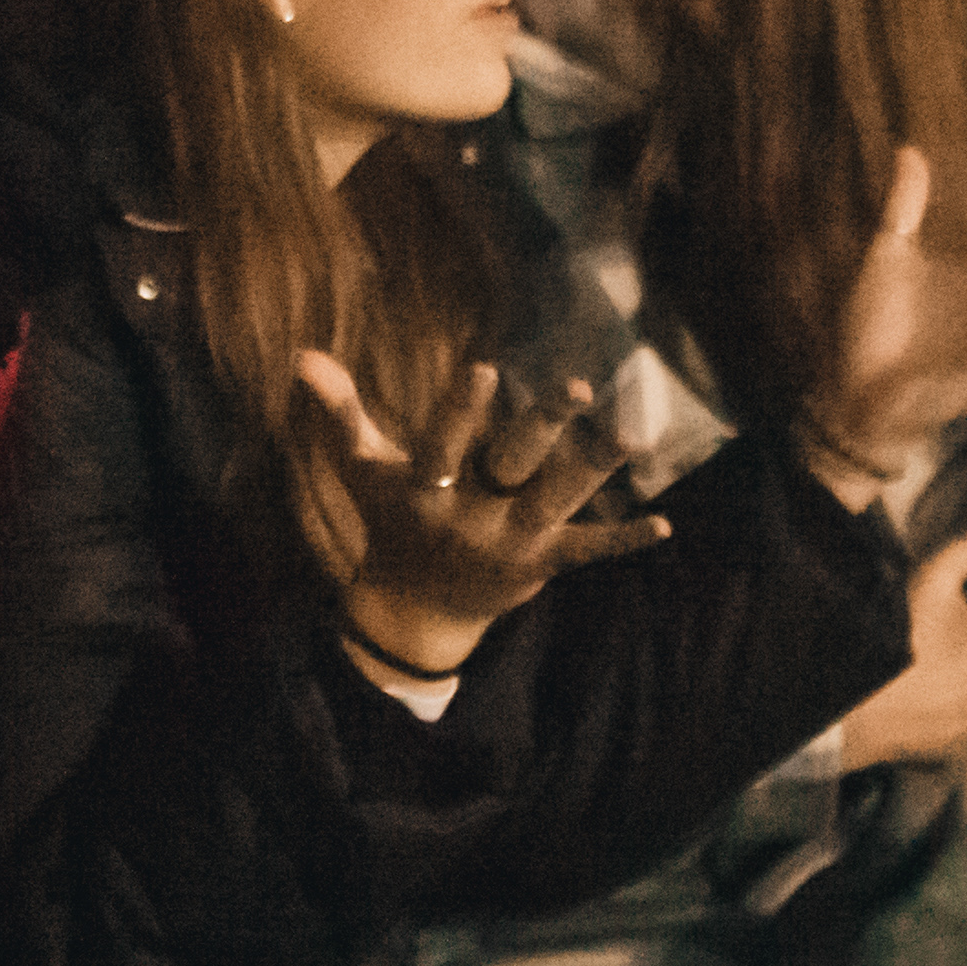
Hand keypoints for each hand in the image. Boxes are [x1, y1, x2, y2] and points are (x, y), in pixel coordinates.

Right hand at [297, 355, 668, 675]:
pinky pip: (585, 551)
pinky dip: (623, 541)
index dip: (460, 410)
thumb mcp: (361, 469)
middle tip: (578, 385)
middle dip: (542, 427)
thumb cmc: (389, 521)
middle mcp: (470, 516)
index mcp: (425, 490)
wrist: (413, 610)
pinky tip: (663, 526)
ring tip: (633, 436)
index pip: (441, 445)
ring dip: (594, 470)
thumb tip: (303, 355)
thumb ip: (340, 410)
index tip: (485, 366)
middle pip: (510, 465)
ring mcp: (509, 542)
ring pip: (557, 501)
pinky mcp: (541, 564)